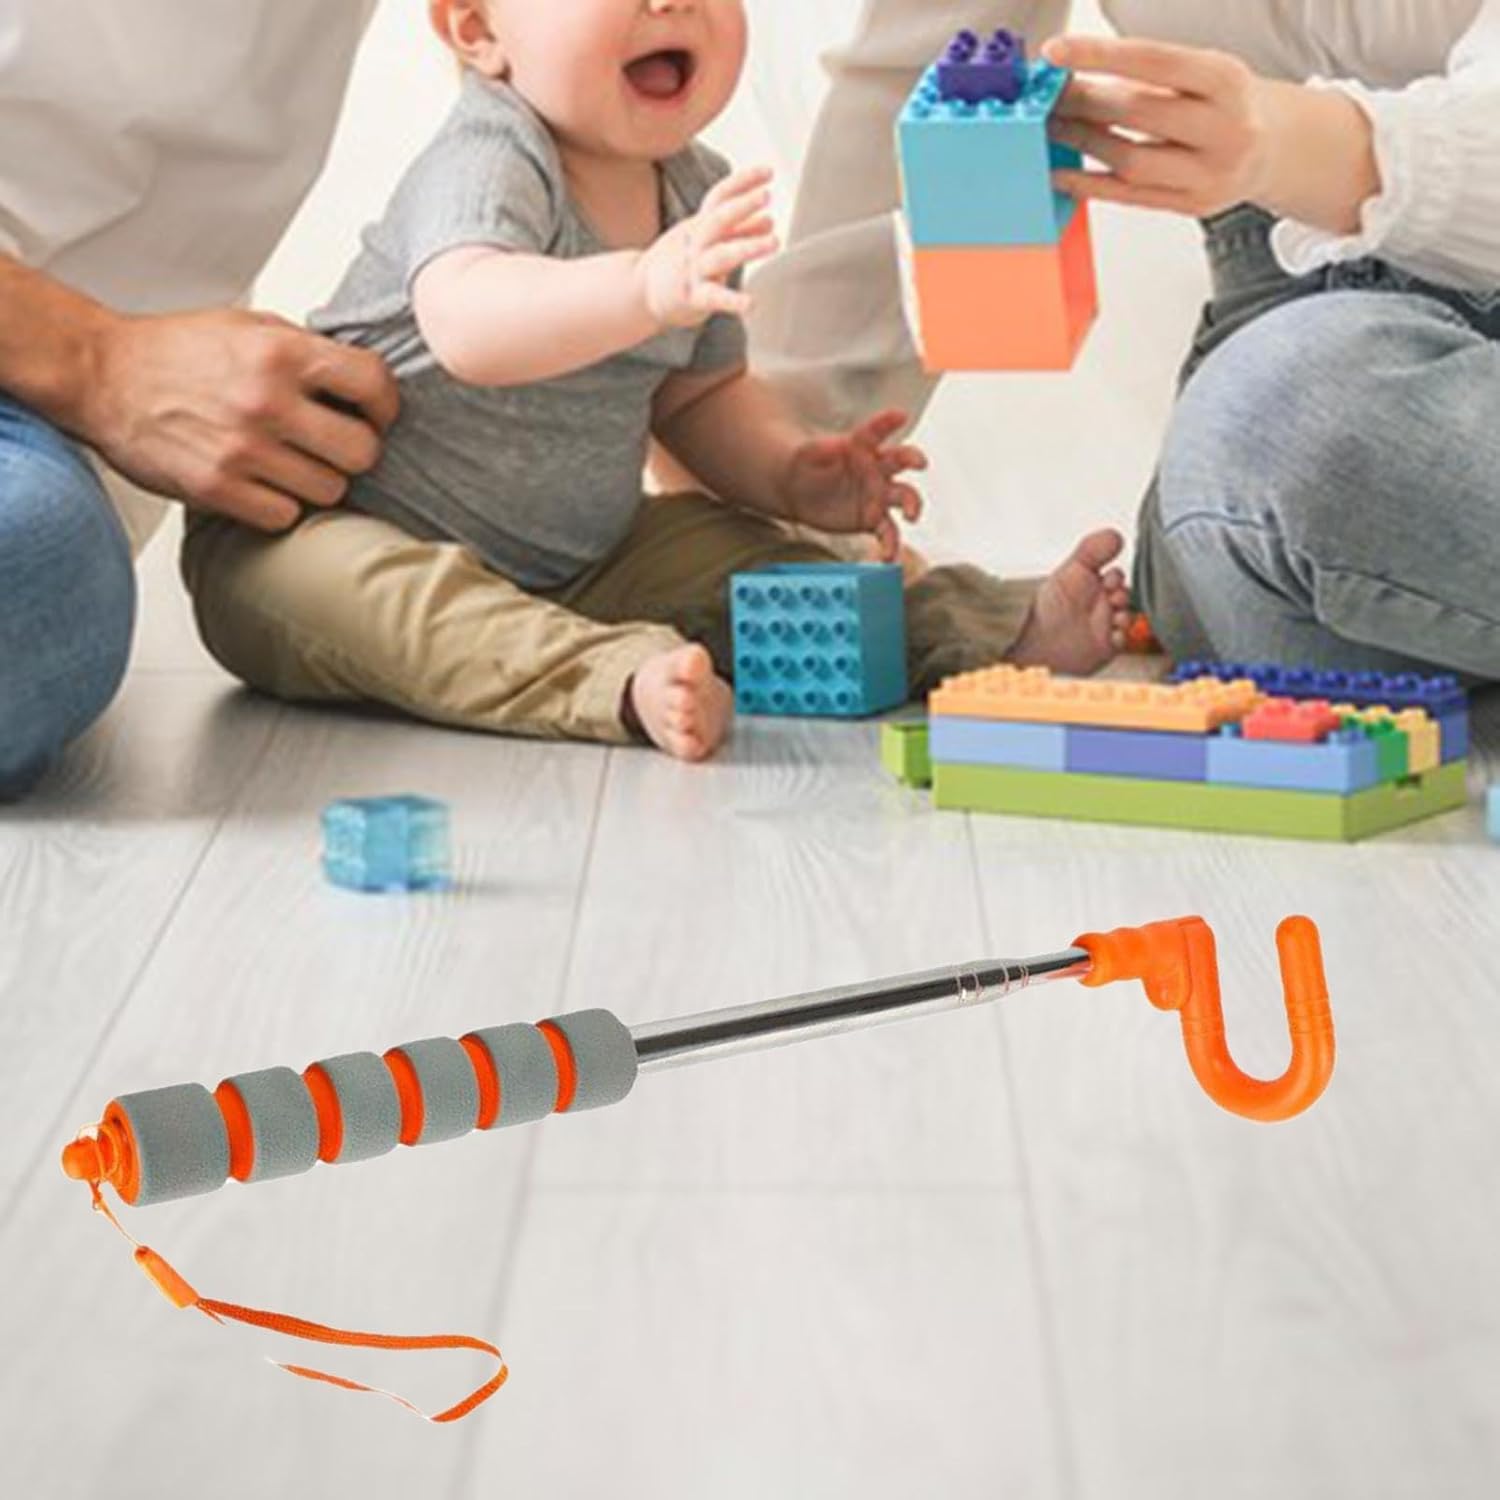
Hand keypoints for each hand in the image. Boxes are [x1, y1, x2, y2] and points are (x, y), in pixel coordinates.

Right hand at [81, 308, 399, 530]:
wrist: (99, 375)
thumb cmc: (175, 351)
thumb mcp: (248, 325)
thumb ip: (308, 350)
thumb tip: (363, 378)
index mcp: (280, 352)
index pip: (373, 384)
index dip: (385, 405)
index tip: (376, 414)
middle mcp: (266, 401)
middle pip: (362, 452)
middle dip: (355, 451)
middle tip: (335, 446)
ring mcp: (242, 449)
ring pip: (330, 491)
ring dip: (318, 482)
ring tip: (292, 463)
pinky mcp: (217, 488)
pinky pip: (285, 516)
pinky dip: (281, 506)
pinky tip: (264, 484)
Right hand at [637, 165, 778, 329]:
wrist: (640, 291)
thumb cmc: (679, 263)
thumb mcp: (706, 241)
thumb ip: (738, 232)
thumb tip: (769, 220)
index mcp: (698, 226)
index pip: (719, 197)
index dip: (742, 182)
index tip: (768, 171)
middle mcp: (695, 243)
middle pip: (717, 219)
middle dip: (741, 206)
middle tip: (766, 195)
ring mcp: (693, 270)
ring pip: (720, 255)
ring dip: (748, 246)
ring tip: (774, 241)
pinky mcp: (693, 297)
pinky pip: (714, 297)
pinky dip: (733, 301)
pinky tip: (750, 303)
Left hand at [781, 410, 925, 561]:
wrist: (797, 493)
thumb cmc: (804, 465)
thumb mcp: (806, 454)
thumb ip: (820, 450)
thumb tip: (834, 446)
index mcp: (861, 446)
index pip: (876, 431)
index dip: (888, 422)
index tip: (900, 415)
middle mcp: (876, 468)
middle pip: (901, 461)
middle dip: (913, 460)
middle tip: (920, 465)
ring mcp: (878, 494)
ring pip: (903, 498)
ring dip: (912, 506)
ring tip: (911, 518)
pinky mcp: (873, 519)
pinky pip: (888, 532)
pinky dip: (890, 545)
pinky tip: (887, 557)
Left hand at [1043, 36, 1278, 217]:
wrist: (1273, 147)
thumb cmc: (1226, 102)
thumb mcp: (1204, 71)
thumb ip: (1150, 72)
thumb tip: (1072, 75)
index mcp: (1227, 80)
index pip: (1155, 61)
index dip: (1099, 54)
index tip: (1055, 52)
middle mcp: (1225, 128)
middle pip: (1138, 113)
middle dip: (1084, 102)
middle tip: (1048, 96)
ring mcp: (1211, 173)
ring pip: (1131, 160)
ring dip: (1083, 142)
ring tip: (1054, 127)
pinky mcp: (1194, 205)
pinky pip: (1131, 197)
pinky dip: (1090, 185)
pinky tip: (1063, 174)